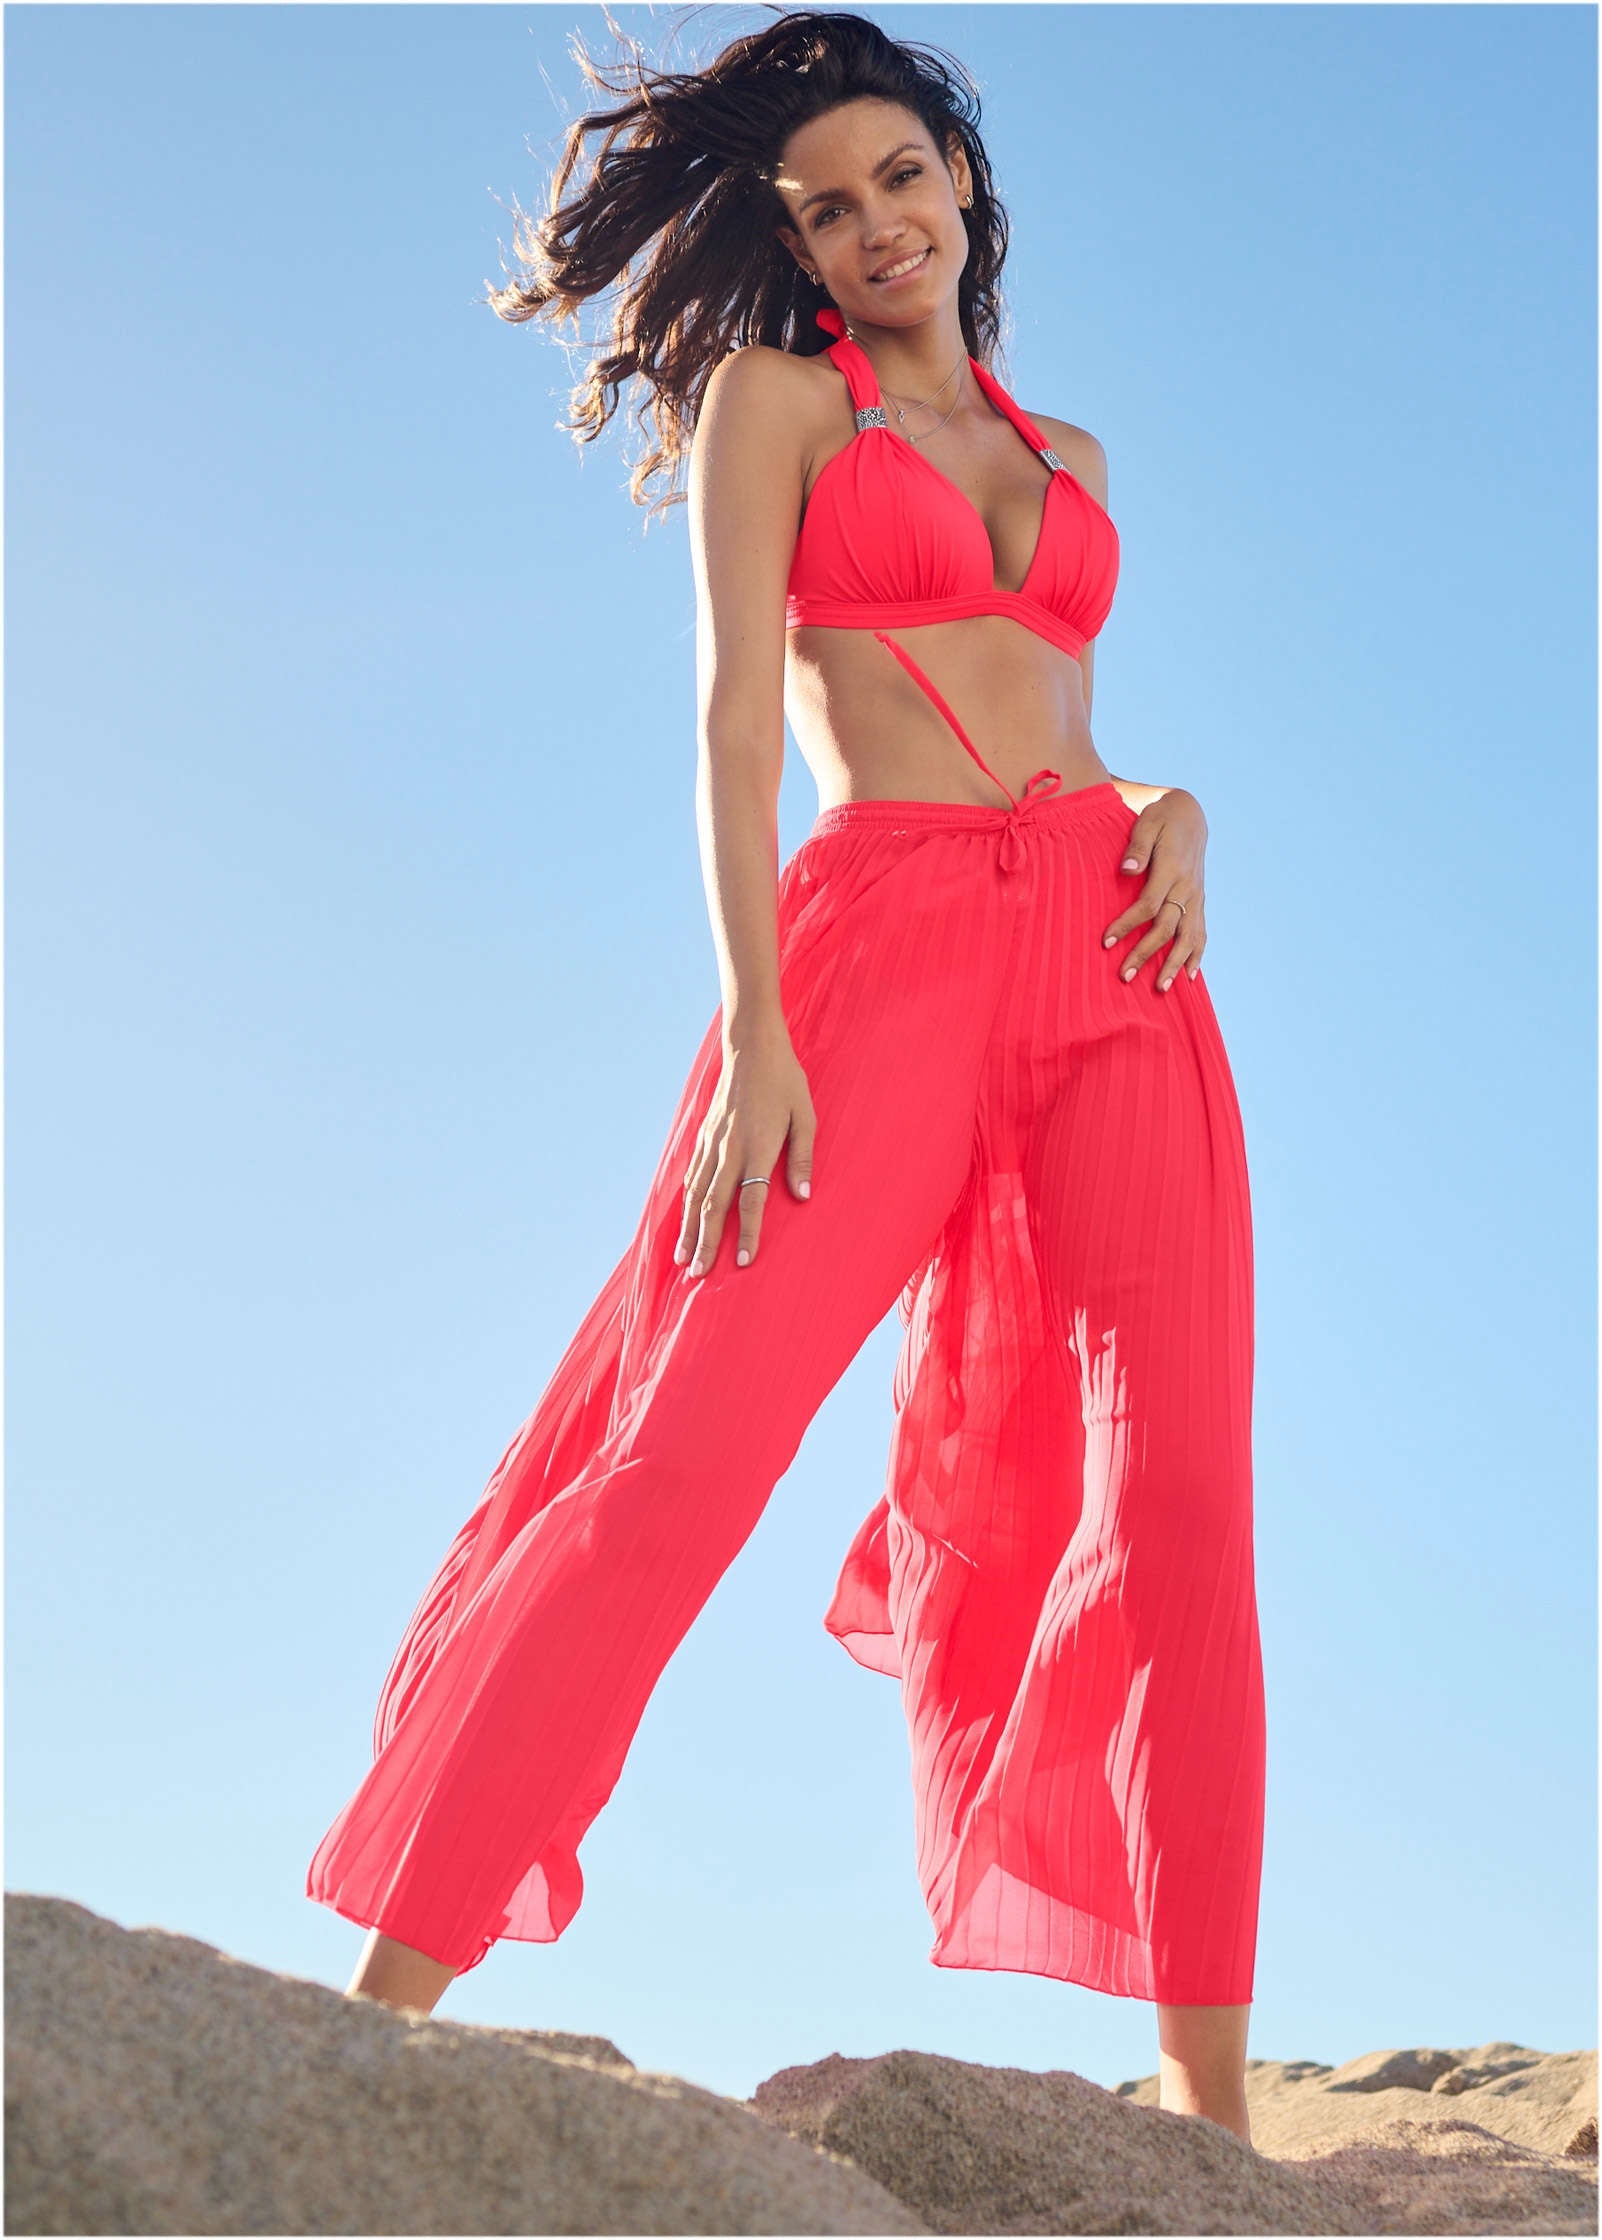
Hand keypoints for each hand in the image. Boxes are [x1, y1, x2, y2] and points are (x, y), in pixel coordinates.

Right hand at [673, 1024, 815, 1275]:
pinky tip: (683, 1220)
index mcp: (757, 1146)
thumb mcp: (805, 1115)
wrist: (750, 1046)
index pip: (751, 1200)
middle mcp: (729, 1149)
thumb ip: (801, 1157)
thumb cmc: (785, 1080)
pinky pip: (691, 1176)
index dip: (748, 1234)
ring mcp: (712, 1143)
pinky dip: (685, 1203)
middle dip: (706, 1243)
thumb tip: (802, 1196)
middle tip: (699, 1275)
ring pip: (696, 1195)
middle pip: (714, 1206)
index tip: (743, 1263)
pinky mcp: (704, 1136)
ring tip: (683, 1259)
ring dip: (689, 1229)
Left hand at [1102, 788, 1207, 990]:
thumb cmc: (1160, 818)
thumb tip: (1126, 871)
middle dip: (1146, 954)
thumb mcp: (1146, 823)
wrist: (1189, 814)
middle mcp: (1187, 887)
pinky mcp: (1199, 900)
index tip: (1106, 943)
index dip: (1128, 925)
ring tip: (1160, 988)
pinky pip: (1201, 932)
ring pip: (1188, 936)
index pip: (1149, 905)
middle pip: (1167, 928)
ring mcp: (1196, 896)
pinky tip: (1190, 977)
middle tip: (1124, 976)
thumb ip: (1137, 848)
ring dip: (1174, 964)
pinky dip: (1197, 955)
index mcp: (1171, 869)